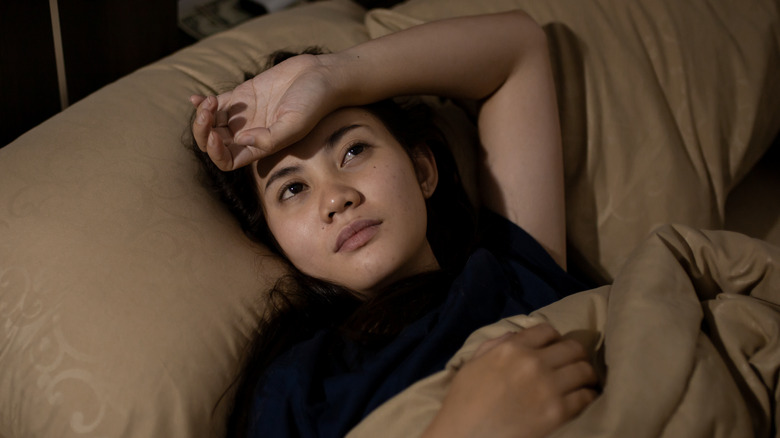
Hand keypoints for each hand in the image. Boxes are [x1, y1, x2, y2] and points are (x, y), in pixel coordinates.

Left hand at [190, 53, 342, 169]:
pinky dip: (203, 103)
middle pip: (214, 143)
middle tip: (206, 114)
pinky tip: (197, 98)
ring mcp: (245, 115)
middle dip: (203, 132)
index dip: (216, 153)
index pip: (228, 161)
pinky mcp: (243, 96)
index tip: (215, 135)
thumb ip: (268, 138)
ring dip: (203, 115)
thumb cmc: (314, 104)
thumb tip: (239, 140)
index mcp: (261, 148)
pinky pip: (216, 104)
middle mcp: (250, 135)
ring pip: (212, 123)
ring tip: (209, 102)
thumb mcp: (294, 125)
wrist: (323, 76)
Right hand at [423, 323, 597, 437]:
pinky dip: (587, 397)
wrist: (464, 436)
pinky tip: (583, 400)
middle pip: (573, 348)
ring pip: (584, 371)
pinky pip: (586, 397)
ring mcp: (548, 388)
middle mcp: (533, 362)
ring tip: (583, 383)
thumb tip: (516, 335)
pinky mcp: (558, 413)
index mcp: (511, 348)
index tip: (554, 349)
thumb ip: (495, 345)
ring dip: (585, 376)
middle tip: (573, 366)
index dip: (553, 339)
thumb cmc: (463, 402)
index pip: (547, 330)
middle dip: (575, 355)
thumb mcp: (473, 364)